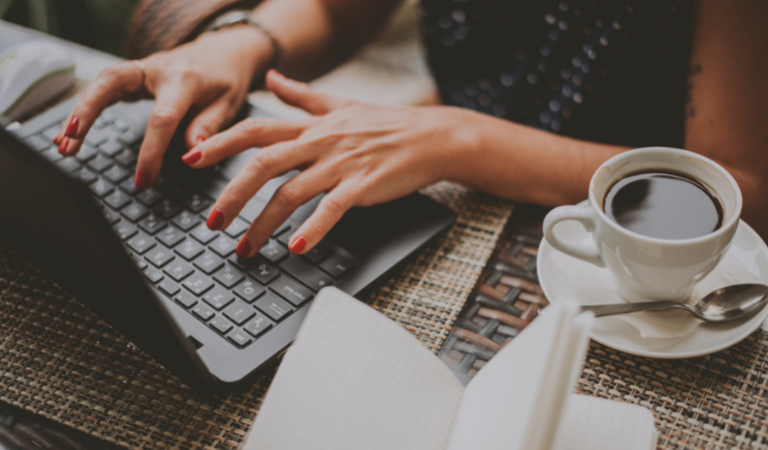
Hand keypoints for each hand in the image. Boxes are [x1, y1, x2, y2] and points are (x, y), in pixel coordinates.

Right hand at [54, 25, 274, 187]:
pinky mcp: (135, 74)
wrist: (226, 50)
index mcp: (186, 79)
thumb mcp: (229, 103)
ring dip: (79, 111)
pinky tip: (71, 131)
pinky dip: (86, 108)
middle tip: (70, 141)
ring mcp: (143, 69)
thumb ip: (209, 127)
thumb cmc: (228, 78)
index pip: (162, 117)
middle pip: (113, 82)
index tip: (143, 179)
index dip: (151, 150)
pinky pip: (105, 88)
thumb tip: (192, 155)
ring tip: (62, 143)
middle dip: (88, 111)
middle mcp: (158, 69)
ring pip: (102, 82)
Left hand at [185, 70, 472, 257]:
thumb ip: (301, 96)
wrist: (431, 136)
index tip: (190, 158)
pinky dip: (313, 228)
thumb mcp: (340, 104)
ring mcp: (341, 164)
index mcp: (311, 126)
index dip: (220, 142)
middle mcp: (320, 142)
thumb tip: (273, 78)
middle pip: (263, 163)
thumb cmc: (386, 124)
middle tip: (213, 222)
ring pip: (291, 192)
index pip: (256, 129)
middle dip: (233, 194)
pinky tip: (297, 248)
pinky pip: (332, 208)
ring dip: (263, 223)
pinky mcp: (363, 185)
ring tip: (245, 247)